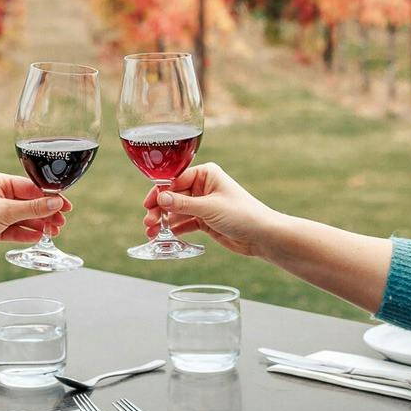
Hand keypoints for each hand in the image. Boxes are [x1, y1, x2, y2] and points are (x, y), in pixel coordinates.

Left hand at [0, 172, 70, 274]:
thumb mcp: (5, 212)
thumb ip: (33, 208)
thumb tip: (56, 202)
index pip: (30, 187)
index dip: (49, 196)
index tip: (65, 205)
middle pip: (30, 203)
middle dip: (46, 212)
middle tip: (62, 221)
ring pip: (25, 217)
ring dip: (40, 224)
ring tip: (54, 232)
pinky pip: (17, 230)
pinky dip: (28, 233)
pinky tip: (40, 237)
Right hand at [142, 162, 279, 257]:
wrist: (262, 236)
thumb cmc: (242, 214)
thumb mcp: (209, 208)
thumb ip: (182, 203)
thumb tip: (159, 197)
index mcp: (206, 174)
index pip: (175, 179)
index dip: (159, 191)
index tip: (148, 204)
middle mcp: (203, 186)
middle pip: (173, 195)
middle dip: (159, 208)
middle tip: (149, 222)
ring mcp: (203, 203)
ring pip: (176, 210)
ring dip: (164, 220)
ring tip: (152, 232)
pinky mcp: (205, 220)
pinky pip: (184, 222)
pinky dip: (174, 228)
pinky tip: (164, 235)